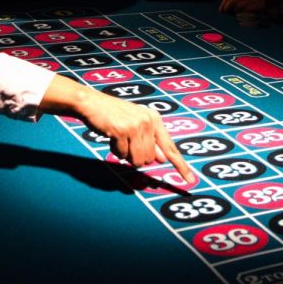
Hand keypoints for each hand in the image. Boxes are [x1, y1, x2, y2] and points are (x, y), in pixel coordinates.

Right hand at [41, 78, 194, 181]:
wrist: (92, 103)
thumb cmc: (114, 116)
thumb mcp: (136, 125)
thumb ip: (150, 141)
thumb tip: (162, 159)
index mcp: (155, 120)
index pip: (171, 147)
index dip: (181, 165)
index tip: (191, 180)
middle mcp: (149, 121)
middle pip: (149, 159)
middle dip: (135, 156)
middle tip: (125, 141)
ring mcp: (136, 125)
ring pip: (137, 160)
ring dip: (125, 155)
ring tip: (118, 138)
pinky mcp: (123, 131)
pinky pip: (122, 155)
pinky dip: (114, 150)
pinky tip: (111, 136)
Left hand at [219, 0, 281, 11]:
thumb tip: (230, 3)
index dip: (224, 3)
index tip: (221, 9)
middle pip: (233, 0)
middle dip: (227, 8)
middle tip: (224, 13)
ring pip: (240, 6)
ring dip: (236, 11)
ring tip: (235, 14)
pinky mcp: (262, 4)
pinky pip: (249, 10)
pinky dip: (245, 13)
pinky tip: (244, 14)